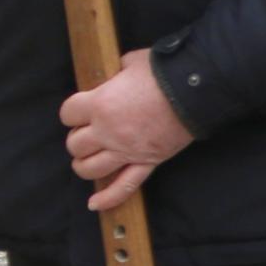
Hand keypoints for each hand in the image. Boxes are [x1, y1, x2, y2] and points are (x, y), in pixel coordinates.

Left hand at [59, 48, 192, 212]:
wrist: (197, 89)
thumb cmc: (163, 72)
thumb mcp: (131, 62)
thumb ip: (115, 74)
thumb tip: (112, 78)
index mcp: (100, 104)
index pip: (67, 114)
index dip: (73, 111)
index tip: (81, 108)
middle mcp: (107, 131)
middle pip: (75, 144)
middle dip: (79, 137)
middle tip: (90, 130)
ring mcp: (126, 151)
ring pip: (89, 169)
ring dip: (85, 164)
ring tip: (91, 156)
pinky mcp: (146, 162)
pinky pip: (123, 187)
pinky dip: (107, 198)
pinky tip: (95, 204)